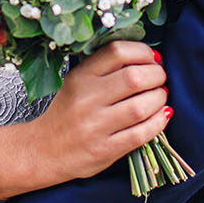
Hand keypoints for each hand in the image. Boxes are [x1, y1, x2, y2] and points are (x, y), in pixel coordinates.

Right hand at [30, 40, 168, 185]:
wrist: (43, 150)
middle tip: (160, 79)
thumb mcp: (76, 82)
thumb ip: (105, 69)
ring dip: (159, 99)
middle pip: (135, 77)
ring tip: (160, 97)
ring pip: (141, 106)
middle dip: (157, 75)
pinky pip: (140, 134)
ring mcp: (95, 126)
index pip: (117, 52)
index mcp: (80, 76)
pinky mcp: (104, 150)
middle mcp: (87, 99)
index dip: (143, 52)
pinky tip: (160, 116)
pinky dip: (157, 123)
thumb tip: (150, 59)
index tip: (152, 58)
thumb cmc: (66, 114)